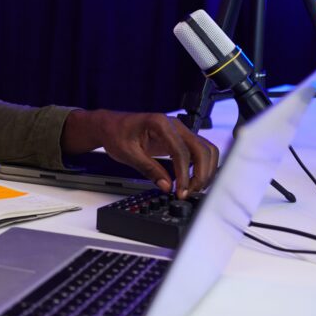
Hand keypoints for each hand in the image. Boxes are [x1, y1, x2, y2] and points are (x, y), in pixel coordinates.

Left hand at [60, 109, 219, 197]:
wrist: (110, 126)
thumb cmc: (116, 134)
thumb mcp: (128, 154)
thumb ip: (149, 170)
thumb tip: (167, 186)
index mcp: (160, 123)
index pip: (181, 151)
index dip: (184, 174)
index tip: (180, 190)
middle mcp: (174, 124)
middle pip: (202, 149)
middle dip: (201, 173)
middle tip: (190, 192)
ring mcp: (180, 130)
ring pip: (205, 150)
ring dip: (204, 170)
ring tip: (193, 188)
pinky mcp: (180, 138)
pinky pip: (198, 151)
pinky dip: (201, 166)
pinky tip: (192, 180)